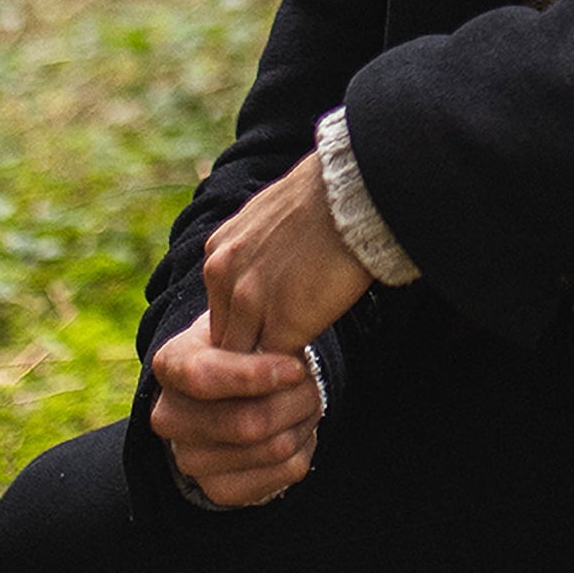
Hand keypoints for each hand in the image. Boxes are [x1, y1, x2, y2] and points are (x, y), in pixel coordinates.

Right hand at [150, 312, 322, 506]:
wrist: (232, 391)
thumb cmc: (242, 346)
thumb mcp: (243, 322)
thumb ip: (255, 322)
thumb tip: (283, 329)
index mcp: (170, 365)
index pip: (204, 377)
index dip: (255, 376)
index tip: (296, 367)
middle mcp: (169, 418)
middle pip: (247, 423)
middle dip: (296, 399)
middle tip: (310, 379)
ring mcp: (191, 460)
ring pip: (275, 448)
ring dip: (305, 419)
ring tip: (306, 398)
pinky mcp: (221, 490)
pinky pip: (288, 471)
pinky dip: (306, 444)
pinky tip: (297, 425)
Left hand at [203, 150, 373, 356]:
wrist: (354, 194)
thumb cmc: (328, 198)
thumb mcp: (270, 217)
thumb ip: (257, 247)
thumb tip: (271, 262)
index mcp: (219, 250)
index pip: (220, 306)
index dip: (244, 324)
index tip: (266, 333)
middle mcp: (223, 276)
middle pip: (224, 335)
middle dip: (247, 350)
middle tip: (271, 367)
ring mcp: (249, 302)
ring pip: (242, 357)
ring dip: (264, 369)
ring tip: (287, 378)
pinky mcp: (281, 325)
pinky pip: (273, 366)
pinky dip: (287, 373)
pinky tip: (304, 374)